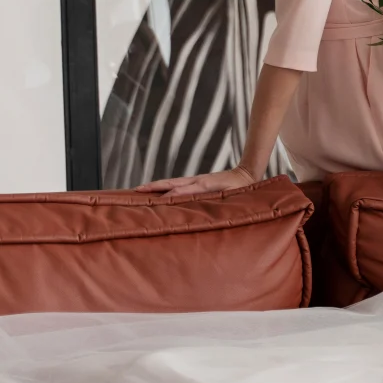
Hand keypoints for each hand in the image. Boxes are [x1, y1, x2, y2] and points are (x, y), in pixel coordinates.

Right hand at [136, 166, 259, 197]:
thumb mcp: (231, 195)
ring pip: (172, 182)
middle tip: (136, 191)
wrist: (246, 175)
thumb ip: (219, 200)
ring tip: (140, 190)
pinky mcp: (197, 181)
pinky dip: (165, 186)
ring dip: (156, 185)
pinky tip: (159, 191)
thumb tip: (205, 207)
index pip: (181, 191)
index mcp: (204, 184)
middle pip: (170, 183)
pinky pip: (178, 183)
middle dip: (153, 186)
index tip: (153, 204)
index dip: (167, 197)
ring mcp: (195, 179)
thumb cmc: (241, 188)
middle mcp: (196, 180)